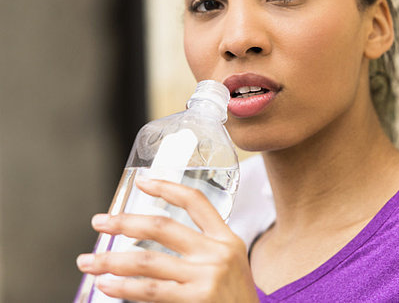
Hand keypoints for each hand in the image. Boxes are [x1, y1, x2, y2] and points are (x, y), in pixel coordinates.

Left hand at [76, 178, 258, 302]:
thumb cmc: (235, 299)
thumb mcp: (231, 264)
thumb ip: (203, 249)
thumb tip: (152, 240)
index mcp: (226, 239)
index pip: (196, 202)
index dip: (168, 188)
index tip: (143, 181)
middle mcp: (217, 253)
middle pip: (163, 227)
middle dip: (125, 222)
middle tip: (100, 222)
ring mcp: (206, 277)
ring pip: (148, 262)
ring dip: (112, 260)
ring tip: (88, 261)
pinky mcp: (197, 300)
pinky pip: (150, 291)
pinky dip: (123, 287)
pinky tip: (106, 284)